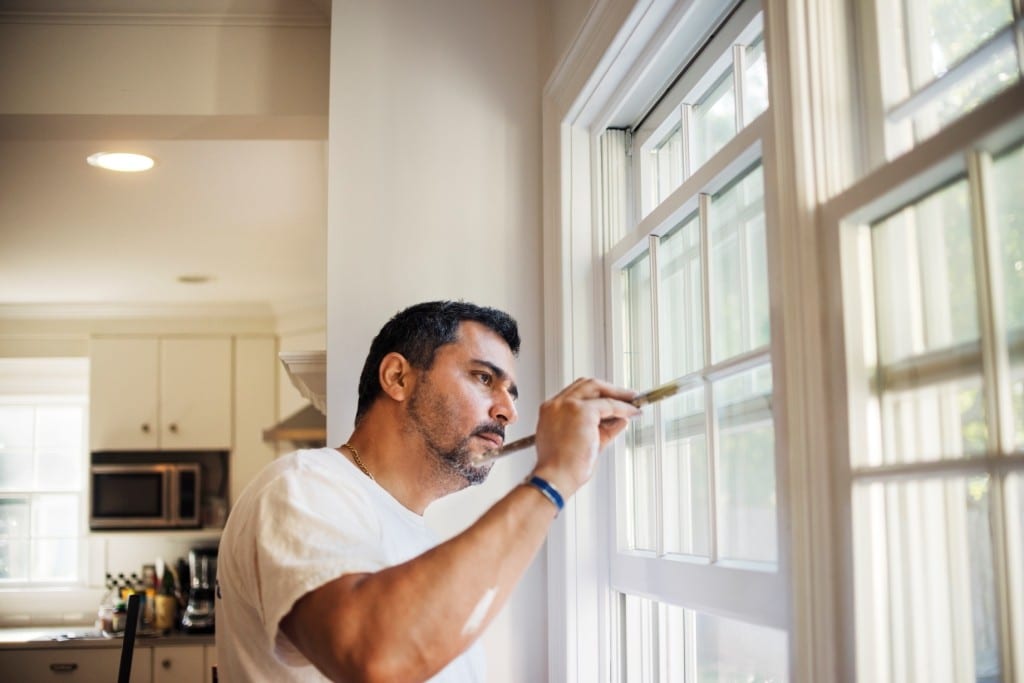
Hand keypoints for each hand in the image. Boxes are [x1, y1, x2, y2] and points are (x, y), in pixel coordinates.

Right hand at [531, 378, 639, 497]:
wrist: (556, 477)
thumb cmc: (563, 468)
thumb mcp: (586, 444)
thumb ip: (603, 429)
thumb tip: (619, 421)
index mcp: (552, 412)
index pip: (577, 394)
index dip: (597, 396)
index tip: (611, 401)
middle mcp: (557, 405)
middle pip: (586, 385)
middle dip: (609, 389)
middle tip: (626, 396)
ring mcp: (568, 406)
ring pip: (597, 389)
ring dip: (618, 395)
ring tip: (632, 403)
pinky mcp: (582, 411)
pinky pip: (608, 404)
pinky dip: (623, 407)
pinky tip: (632, 412)